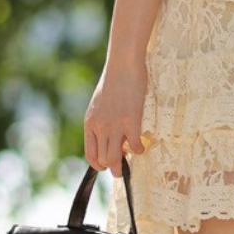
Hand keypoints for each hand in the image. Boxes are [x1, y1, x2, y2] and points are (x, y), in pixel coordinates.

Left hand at [84, 59, 147, 176]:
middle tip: (123, 166)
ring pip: (115, 159)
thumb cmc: (113, 82)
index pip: (90, 156)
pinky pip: (135, 147)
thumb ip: (101, 121)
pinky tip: (143, 146)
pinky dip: (140, 150)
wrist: (122, 65)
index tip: (108, 163)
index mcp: (90, 124)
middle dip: (114, 168)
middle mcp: (100, 127)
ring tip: (132, 158)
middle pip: (104, 161)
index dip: (99, 165)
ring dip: (125, 165)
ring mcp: (114, 126)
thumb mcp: (99, 104)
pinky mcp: (131, 121)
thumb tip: (109, 137)